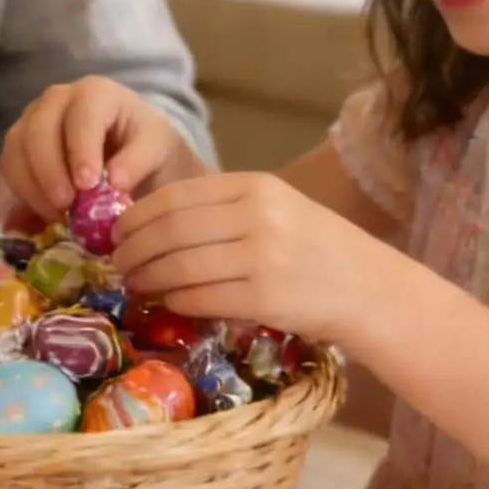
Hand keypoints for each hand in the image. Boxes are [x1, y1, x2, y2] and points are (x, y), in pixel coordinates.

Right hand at [0, 76, 202, 223]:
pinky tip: (48, 213)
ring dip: (33, 184)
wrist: (132, 151)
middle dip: (50, 170)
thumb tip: (115, 183)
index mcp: (96, 92)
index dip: (81, 148)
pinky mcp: (20, 144)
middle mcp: (58, 98)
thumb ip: (139, 161)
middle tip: (67, 205)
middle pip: (40, 128)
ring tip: (58, 214)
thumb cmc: (144, 145)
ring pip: (18, 145)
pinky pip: (10, 165)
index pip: (82, 115)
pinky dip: (24, 192)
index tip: (88, 184)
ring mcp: (34, 118)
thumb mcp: (156, 148)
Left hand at [110, 171, 393, 345]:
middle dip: (132, 249)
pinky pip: (200, 298)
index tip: (117, 232)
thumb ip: (221, 209)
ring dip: (148, 277)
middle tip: (117, 262)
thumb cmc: (316, 249)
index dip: (136, 216)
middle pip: (169, 230)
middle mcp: (256, 215)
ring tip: (135, 284)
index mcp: (254, 186)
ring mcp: (261, 256)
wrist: (371, 289)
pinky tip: (169, 302)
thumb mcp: (274, 209)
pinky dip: (176, 301)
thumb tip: (149, 224)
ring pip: (179, 265)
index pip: (174, 196)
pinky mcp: (265, 297)